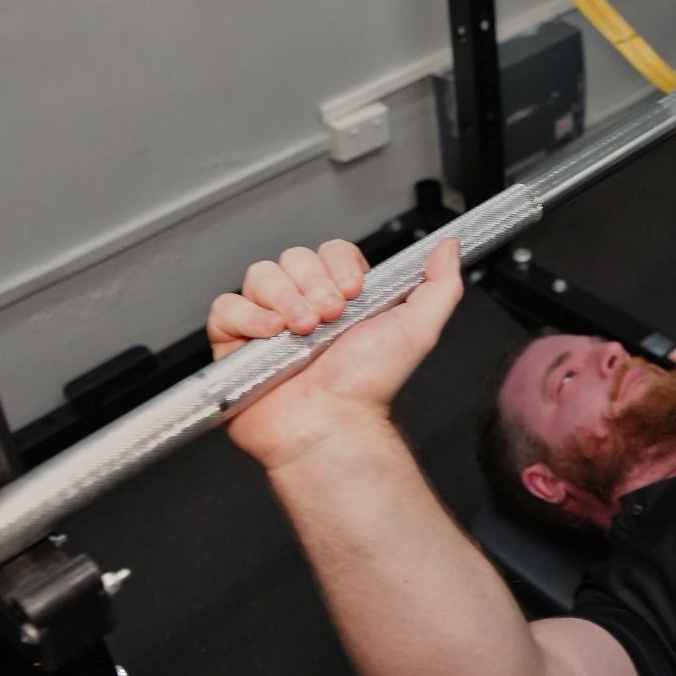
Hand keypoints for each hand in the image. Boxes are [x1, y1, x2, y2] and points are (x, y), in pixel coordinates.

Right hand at [207, 237, 464, 471]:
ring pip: (261, 275)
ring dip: (286, 299)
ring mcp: (266, 322)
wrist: (333, 426)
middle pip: (293, 257)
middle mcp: (301, 304)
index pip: (329, 251)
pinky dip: (248, 316)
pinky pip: (226, 307)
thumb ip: (439, 285)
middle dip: (314, 284)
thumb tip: (449, 249)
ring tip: (304, 331)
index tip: (353, 291)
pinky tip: (271, 335)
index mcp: (339, 297)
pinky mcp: (235, 343)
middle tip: (330, 318)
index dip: (338, 264)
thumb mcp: (417, 329)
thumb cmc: (367, 387)